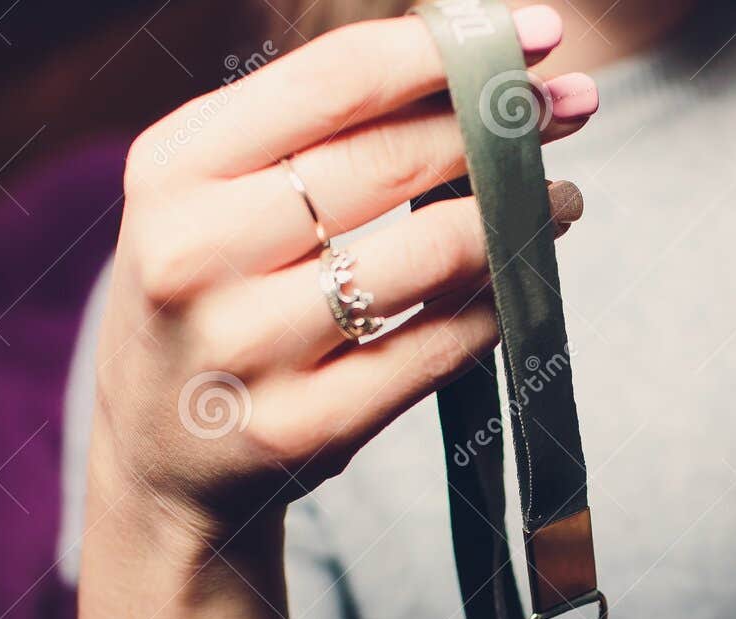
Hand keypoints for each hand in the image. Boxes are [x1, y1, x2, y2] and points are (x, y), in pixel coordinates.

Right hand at [90, 5, 594, 548]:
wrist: (160, 460)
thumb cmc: (209, 299)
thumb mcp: (212, 196)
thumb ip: (311, 129)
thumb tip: (464, 65)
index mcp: (176, 168)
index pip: (335, 81)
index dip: (447, 50)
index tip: (537, 35)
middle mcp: (198, 253)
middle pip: (389, 160)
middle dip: (500, 124)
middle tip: (575, 109)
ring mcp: (248, 350)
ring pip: (427, 256)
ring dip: (516, 219)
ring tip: (558, 201)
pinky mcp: (303, 429)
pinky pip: (435, 349)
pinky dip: (492, 309)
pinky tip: (518, 285)